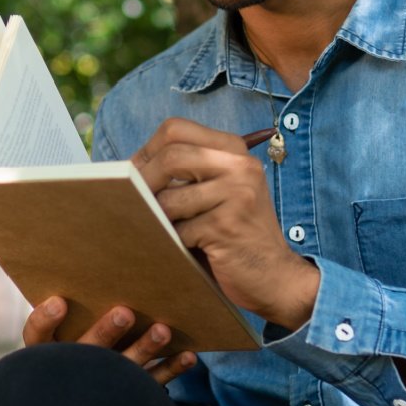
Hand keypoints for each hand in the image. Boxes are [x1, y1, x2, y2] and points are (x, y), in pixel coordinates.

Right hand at [22, 296, 198, 385]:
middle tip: (125, 313)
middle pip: (86, 352)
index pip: (38, 335)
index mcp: (50, 351)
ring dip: (145, 348)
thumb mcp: (66, 330)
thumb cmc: (77, 348)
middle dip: (106, 332)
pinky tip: (188, 355)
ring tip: (163, 330)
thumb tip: (97, 259)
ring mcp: (102, 388)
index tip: (59, 301)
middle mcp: (74, 369)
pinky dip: (172, 368)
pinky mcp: (131, 399)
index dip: (45, 319)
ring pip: (124, 369)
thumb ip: (75, 307)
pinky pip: (153, 384)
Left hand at [132, 117, 318, 329]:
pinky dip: (176, 242)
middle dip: (144, 181)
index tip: (135, 171)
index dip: (147, 150)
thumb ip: (187, 171)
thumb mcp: (220, 189)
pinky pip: (180, 230)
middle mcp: (239, 166)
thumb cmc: (237, 232)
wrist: (276, 276)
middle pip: (170, 156)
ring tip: (168, 228)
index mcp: (233, 149)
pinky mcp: (227, 226)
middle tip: (133, 201)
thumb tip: (130, 166)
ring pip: (169, 198)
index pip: (176, 129)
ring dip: (160, 218)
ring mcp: (237, 194)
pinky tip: (188, 248)